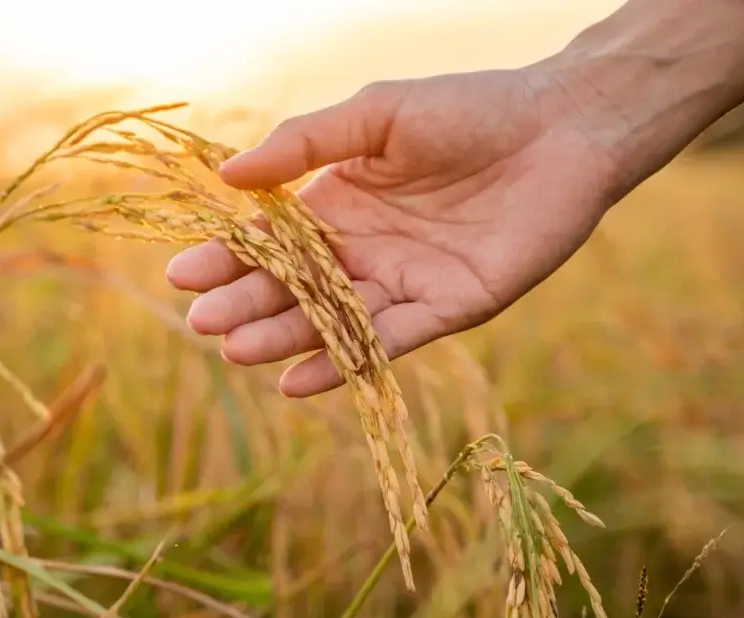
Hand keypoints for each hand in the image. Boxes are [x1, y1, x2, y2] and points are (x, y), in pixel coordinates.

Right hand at [166, 69, 619, 397]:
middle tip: (203, 323)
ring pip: (331, 320)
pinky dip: (345, 362)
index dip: (225, 258)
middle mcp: (362, 250)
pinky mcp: (448, 308)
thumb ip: (305, 143)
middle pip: (292, 287)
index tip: (181, 274)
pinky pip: (388, 341)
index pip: (270, 240)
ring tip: (238, 350)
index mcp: (338, 204)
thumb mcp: (375, 115)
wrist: (561, 128)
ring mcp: (402, 283)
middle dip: (245, 304)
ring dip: (284, 338)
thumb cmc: (467, 110)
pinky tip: (299, 381)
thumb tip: (227, 176)